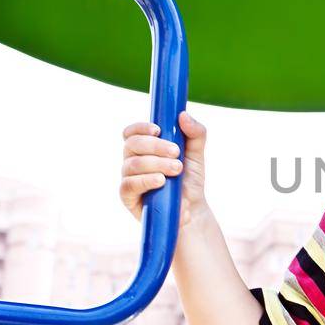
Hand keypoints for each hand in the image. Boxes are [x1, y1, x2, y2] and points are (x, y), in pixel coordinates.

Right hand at [119, 110, 209, 228]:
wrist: (193, 210)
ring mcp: (128, 178)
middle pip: (131, 144)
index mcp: (144, 148)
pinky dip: (146, 180)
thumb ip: (195, 133)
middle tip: (177, 153)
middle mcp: (132, 160)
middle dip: (155, 146)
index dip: (141, 127)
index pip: (132, 132)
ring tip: (177, 169)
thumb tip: (183, 115)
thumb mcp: (197, 154)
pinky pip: (128, 185)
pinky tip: (161, 181)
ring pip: (132, 164)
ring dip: (156, 164)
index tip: (158, 129)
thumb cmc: (190, 180)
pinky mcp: (127, 197)